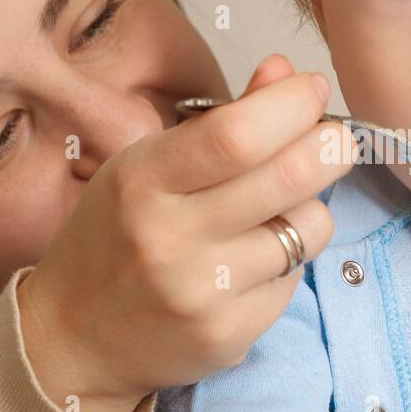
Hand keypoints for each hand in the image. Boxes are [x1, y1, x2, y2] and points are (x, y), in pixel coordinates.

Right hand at [18, 55, 354, 411]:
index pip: (235, 135)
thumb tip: (286, 73)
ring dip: (311, 207)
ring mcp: (203, 292)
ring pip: (308, 228)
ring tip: (279, 208)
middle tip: (336, 139)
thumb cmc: (117, 236)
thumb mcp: (148, 167)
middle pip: (288, 176)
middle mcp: (170, 237)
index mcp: (141, 181)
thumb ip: (220, 122)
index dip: (290, 105)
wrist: (75, 339)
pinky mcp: (231, 334)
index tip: (312, 90)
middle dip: (330, 146)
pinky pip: (295, 277)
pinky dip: (288, 258)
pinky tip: (251, 261)